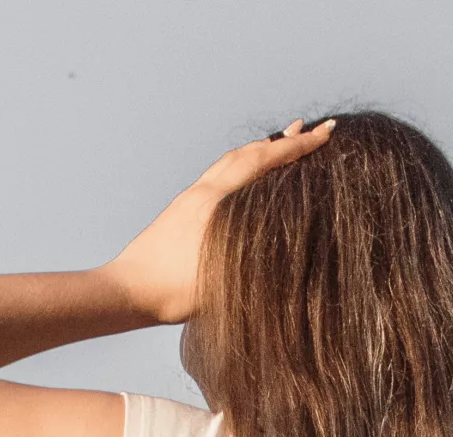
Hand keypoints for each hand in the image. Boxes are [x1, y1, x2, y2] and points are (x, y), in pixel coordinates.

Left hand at [99, 118, 336, 324]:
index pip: (264, 162)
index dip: (298, 147)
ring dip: (260, 149)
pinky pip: (219, 173)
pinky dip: (241, 164)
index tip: (327, 132)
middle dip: (283, 140)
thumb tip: (292, 241)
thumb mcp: (222, 278)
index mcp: (216, 203)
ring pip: (231, 160)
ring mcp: (190, 198)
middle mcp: (204, 192)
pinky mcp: (181, 208)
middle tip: (309, 128)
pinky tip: (246, 173)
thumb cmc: (171, 292)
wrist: (126, 291)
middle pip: (248, 153)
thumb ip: (256, 256)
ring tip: (281, 140)